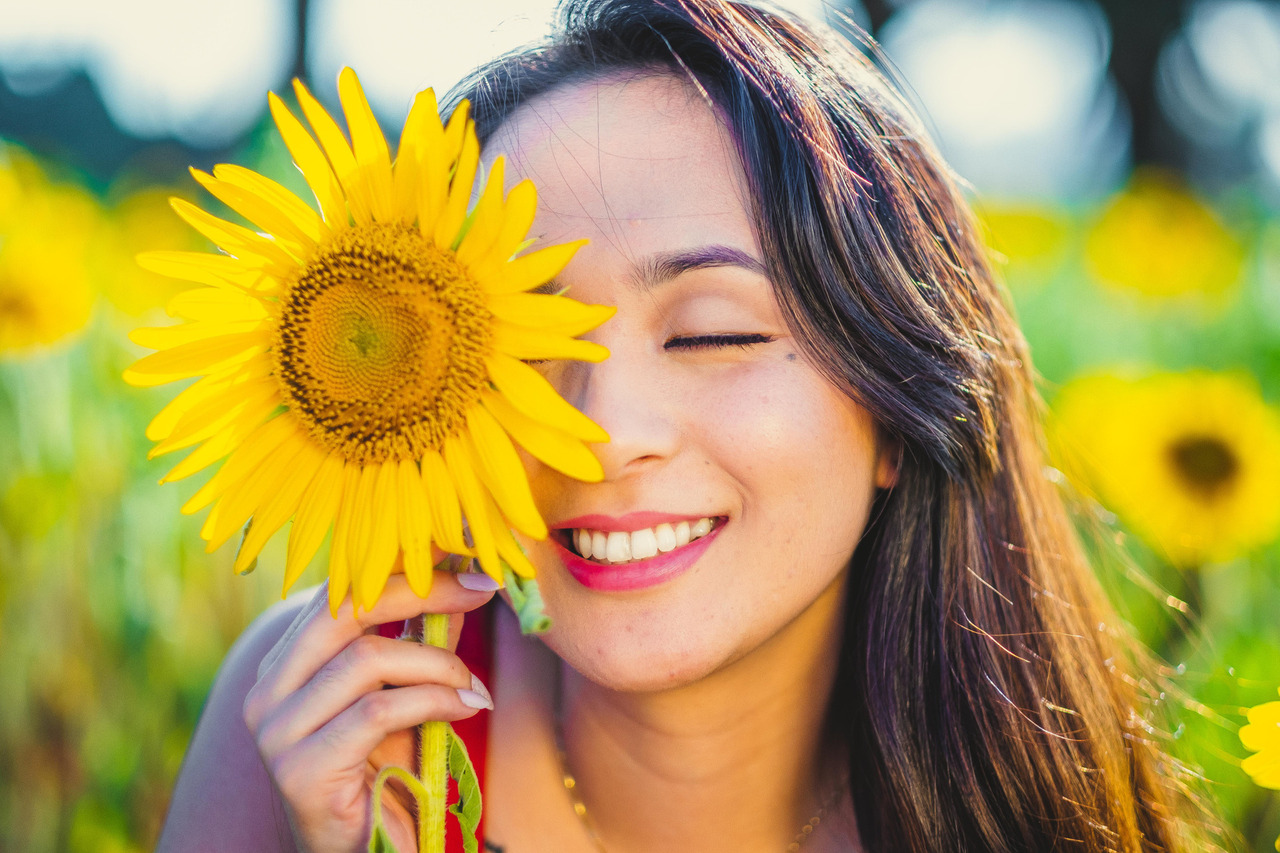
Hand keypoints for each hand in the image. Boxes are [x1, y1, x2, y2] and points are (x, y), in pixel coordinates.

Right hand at [243, 571, 497, 852]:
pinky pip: (377, 712)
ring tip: (475, 684)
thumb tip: (461, 583)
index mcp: (286, 665)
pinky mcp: (299, 770)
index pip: (340, 593)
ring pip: (366, 660)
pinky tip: (466, 706)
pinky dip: (433, 701)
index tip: (465, 560)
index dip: (405, 571)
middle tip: (481, 591)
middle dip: (422, 592)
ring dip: (438, 664)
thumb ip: (418, 644)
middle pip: (346, 610)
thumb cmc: (383, 776)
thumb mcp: (402, 697)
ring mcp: (277, 731)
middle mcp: (268, 691)